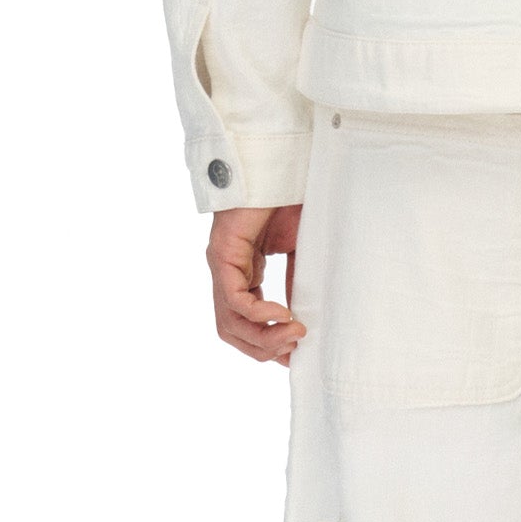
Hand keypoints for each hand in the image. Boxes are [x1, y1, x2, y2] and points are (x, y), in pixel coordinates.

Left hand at [207, 205, 304, 364]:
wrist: (280, 165)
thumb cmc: (288, 198)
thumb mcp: (297, 249)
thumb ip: (294, 281)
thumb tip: (298, 319)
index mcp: (243, 272)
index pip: (244, 324)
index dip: (267, 345)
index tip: (295, 356)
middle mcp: (227, 273)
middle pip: (233, 332)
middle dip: (264, 349)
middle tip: (295, 351)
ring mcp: (222, 266)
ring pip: (230, 324)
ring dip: (263, 338)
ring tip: (293, 337)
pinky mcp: (222, 255)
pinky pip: (235, 300)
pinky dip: (259, 315)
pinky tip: (284, 315)